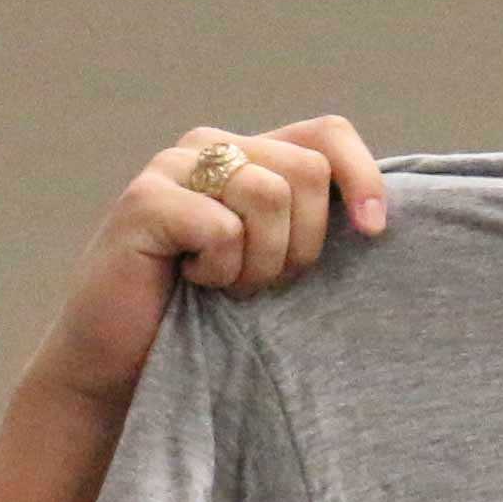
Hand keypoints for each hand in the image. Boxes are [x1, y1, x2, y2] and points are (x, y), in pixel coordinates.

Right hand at [29, 117, 387, 405]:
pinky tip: (189, 281)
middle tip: (259, 281)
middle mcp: (212, 146)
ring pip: (269, 194)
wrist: (122, 367)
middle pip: (308, 171)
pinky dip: (219, 270)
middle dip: (301, 243)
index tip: (373, 231)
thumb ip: (315, 223)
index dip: (362, 177)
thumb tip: (380, 217)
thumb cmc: (207, 319)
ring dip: (259, 262)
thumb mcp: (279, 263)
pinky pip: (222, 227)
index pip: (328, 134)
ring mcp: (173, 167)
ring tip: (222, 284)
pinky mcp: (144, 200)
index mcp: (251, 155)